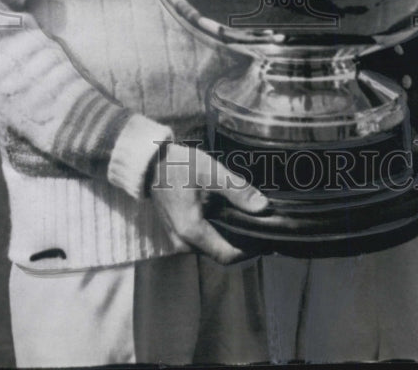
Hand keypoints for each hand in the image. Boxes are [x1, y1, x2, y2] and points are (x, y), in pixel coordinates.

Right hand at [148, 142, 268, 263]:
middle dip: (243, 243)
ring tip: (248, 218)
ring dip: (231, 237)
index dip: (251, 250)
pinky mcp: (178, 233)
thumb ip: (237, 190)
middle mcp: (184, 243)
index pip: (228, 255)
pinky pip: (204, 240)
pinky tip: (229, 215)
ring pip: (213, 247)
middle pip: (222, 253)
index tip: (267, 237)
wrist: (150, 163)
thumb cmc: (179, 165)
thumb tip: (263, 207)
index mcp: (192, 232)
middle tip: (262, 225)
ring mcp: (179, 240)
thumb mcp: (211, 172)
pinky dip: (219, 232)